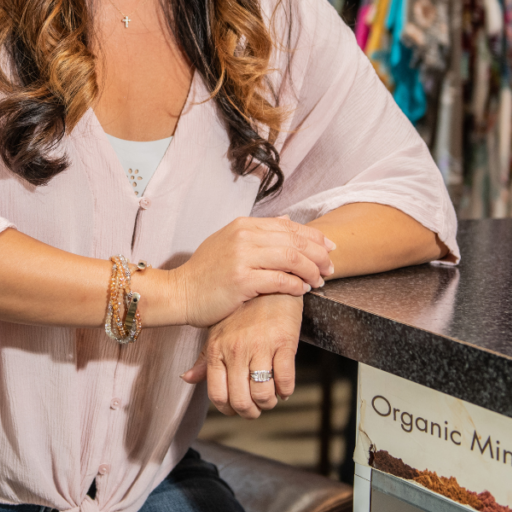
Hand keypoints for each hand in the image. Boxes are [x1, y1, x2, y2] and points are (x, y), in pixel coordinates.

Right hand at [168, 216, 332, 327]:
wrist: (180, 292)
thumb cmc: (206, 272)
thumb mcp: (229, 241)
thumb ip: (258, 231)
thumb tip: (287, 219)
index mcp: (243, 225)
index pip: (288, 226)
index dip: (313, 237)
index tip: (329, 248)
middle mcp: (243, 236)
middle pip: (294, 241)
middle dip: (318, 254)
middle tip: (330, 267)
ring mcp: (241, 257)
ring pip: (291, 258)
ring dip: (311, 271)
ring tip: (319, 281)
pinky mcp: (241, 280)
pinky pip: (279, 280)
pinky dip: (296, 285)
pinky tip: (302, 290)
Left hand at [181, 293, 302, 417]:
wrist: (268, 283)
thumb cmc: (241, 310)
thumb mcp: (217, 331)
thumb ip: (204, 358)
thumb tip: (187, 379)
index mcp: (217, 348)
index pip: (217, 394)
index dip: (228, 409)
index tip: (237, 408)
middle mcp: (237, 349)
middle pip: (241, 401)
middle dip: (251, 412)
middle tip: (257, 407)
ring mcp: (260, 346)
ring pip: (264, 394)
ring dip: (269, 402)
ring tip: (271, 395)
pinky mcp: (284, 342)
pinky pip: (286, 381)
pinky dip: (286, 390)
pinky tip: (284, 386)